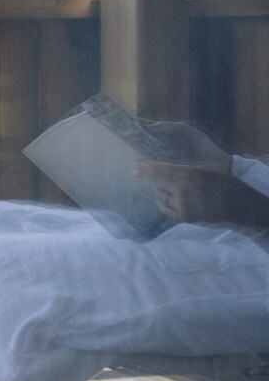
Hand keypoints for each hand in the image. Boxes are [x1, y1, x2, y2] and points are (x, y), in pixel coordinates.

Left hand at [139, 159, 260, 225]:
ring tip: (162, 182)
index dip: (143, 166)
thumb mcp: (207, 167)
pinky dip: (163, 200)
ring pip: (159, 196)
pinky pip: (165, 208)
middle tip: (146, 170)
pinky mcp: (185, 218)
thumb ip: (183, 166)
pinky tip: (166, 195)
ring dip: (158, 188)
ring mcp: (183, 208)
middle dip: (150, 176)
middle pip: (155, 183)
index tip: (136, 162)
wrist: (244, 207)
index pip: (155, 170)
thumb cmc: (227, 182)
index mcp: (188, 176)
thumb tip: (160, 163)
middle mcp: (182, 193)